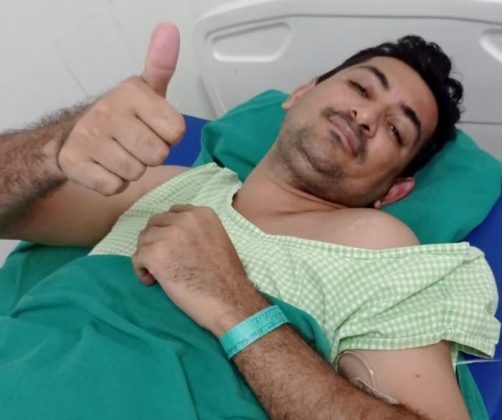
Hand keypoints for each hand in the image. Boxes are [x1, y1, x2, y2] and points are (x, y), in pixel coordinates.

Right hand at [57, 22, 185, 195]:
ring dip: (132, 169)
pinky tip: (105, 167)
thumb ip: (161, 66)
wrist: (73, 136)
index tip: (153, 128)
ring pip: (136, 172)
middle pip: (158, 155)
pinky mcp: (75, 163)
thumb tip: (170, 30)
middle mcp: (108, 111)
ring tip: (120, 154)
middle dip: (151, 154)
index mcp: (132, 93)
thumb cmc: (121, 116)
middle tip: (136, 144)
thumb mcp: (145, 91)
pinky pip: (114, 186)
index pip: (176, 131)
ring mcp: (89, 138)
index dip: (168, 136)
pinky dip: (113, 182)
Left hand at [132, 205, 268, 334]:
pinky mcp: (154, 254)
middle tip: (162, 260)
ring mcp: (168, 235)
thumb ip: (198, 231)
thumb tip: (177, 237)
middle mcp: (184, 219)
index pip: (173, 212)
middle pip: (155, 223)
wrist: (228, 299)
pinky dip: (141, 271)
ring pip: (143, 240)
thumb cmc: (227, 277)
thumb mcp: (218, 240)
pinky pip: (137, 258)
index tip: (171, 245)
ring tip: (157, 273)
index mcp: (202, 214)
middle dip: (155, 241)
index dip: (169, 230)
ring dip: (147, 256)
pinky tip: (153, 281)